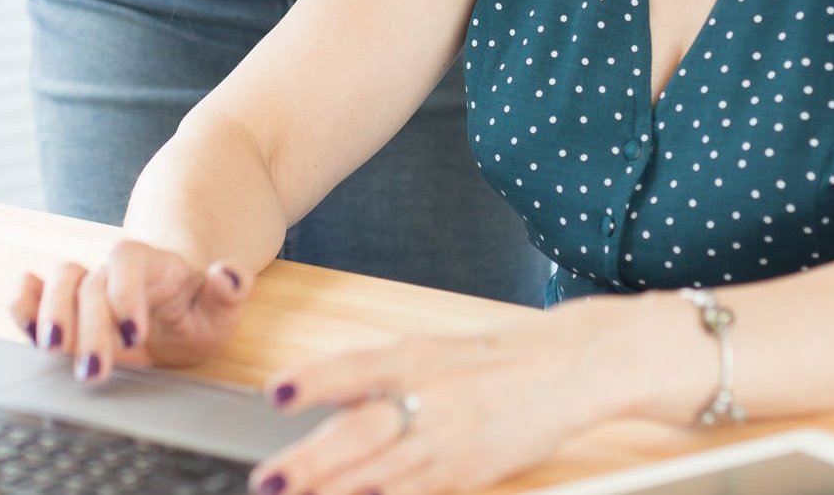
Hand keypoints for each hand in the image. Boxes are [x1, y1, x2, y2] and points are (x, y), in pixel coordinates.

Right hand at [8, 239, 254, 383]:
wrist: (173, 310)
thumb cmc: (196, 311)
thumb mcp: (220, 309)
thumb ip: (227, 291)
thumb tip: (229, 272)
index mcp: (150, 263)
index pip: (127, 261)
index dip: (125, 292)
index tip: (135, 334)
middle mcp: (110, 270)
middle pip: (89, 282)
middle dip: (88, 326)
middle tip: (94, 371)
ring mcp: (84, 285)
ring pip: (57, 280)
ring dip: (49, 315)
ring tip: (54, 350)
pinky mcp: (61, 308)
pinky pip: (30, 294)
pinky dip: (21, 306)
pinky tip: (27, 330)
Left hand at [248, 306, 627, 494]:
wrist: (564, 368)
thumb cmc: (486, 361)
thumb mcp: (426, 351)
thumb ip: (373, 376)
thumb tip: (319, 399)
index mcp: (411, 355)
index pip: (353, 365)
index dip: (313, 380)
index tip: (276, 393)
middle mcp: (426, 394)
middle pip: (359, 434)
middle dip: (309, 464)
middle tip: (268, 481)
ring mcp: (447, 438)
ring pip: (379, 474)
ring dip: (333, 492)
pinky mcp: (466, 472)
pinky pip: (416, 494)